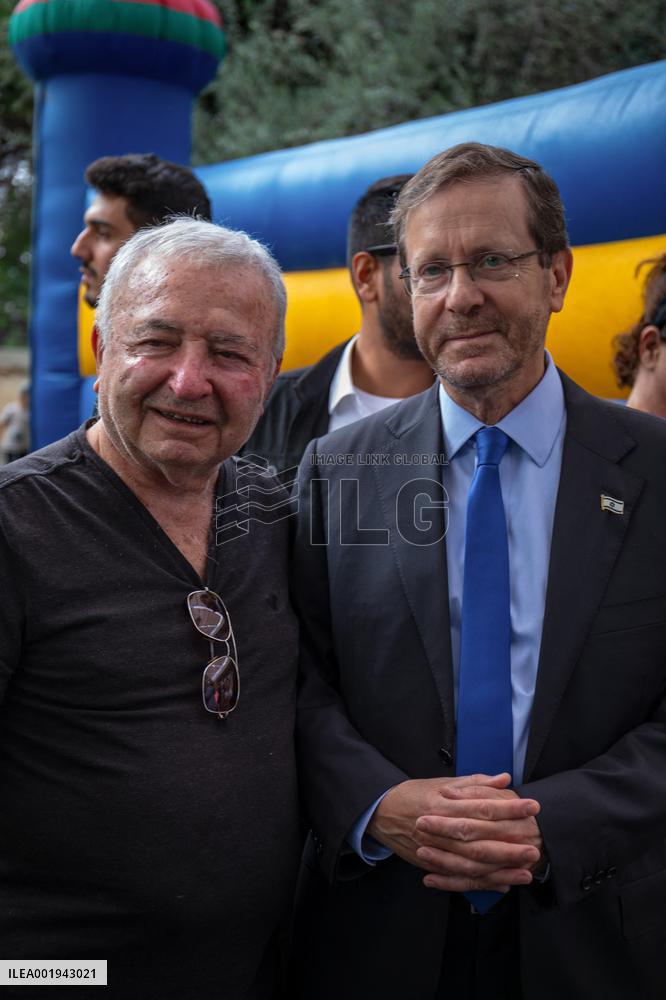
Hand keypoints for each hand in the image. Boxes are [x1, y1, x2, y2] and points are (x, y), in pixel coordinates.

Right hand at [368, 774, 539, 890]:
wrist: (382, 813)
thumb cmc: (415, 794)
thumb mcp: (442, 783)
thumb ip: (475, 783)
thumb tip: (505, 778)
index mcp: (444, 804)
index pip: (482, 806)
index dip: (508, 808)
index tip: (532, 807)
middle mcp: (440, 829)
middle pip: (478, 841)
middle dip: (509, 846)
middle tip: (535, 846)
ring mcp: (435, 851)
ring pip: (471, 865)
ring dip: (500, 870)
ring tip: (526, 872)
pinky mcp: (431, 866)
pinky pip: (459, 879)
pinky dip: (482, 884)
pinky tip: (503, 885)